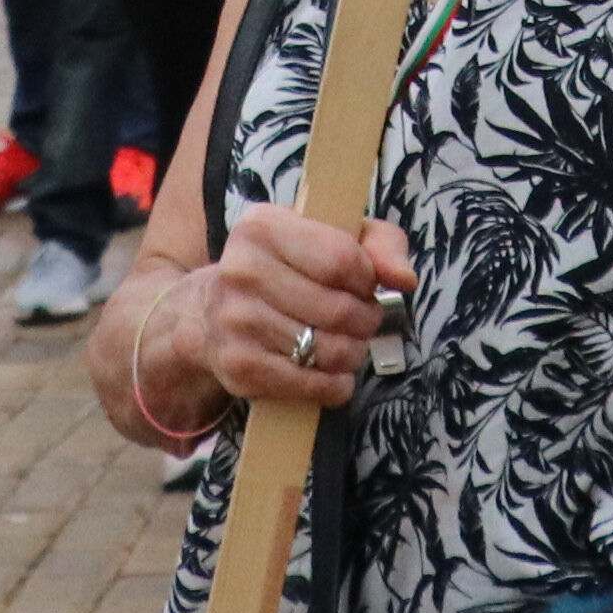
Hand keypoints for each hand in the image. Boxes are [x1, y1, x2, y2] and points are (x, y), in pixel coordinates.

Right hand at [178, 203, 409, 412]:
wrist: (209, 313)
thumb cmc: (285, 269)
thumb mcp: (328, 237)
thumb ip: (379, 245)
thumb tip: (404, 279)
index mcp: (262, 227)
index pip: (343, 259)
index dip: (367, 279)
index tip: (364, 284)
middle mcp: (242, 270)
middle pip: (339, 310)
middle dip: (365, 320)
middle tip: (362, 320)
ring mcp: (236, 321)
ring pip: (330, 351)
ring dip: (352, 354)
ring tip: (345, 343)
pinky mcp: (239, 368)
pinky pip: (312, 385)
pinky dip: (335, 385)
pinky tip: (332, 373)